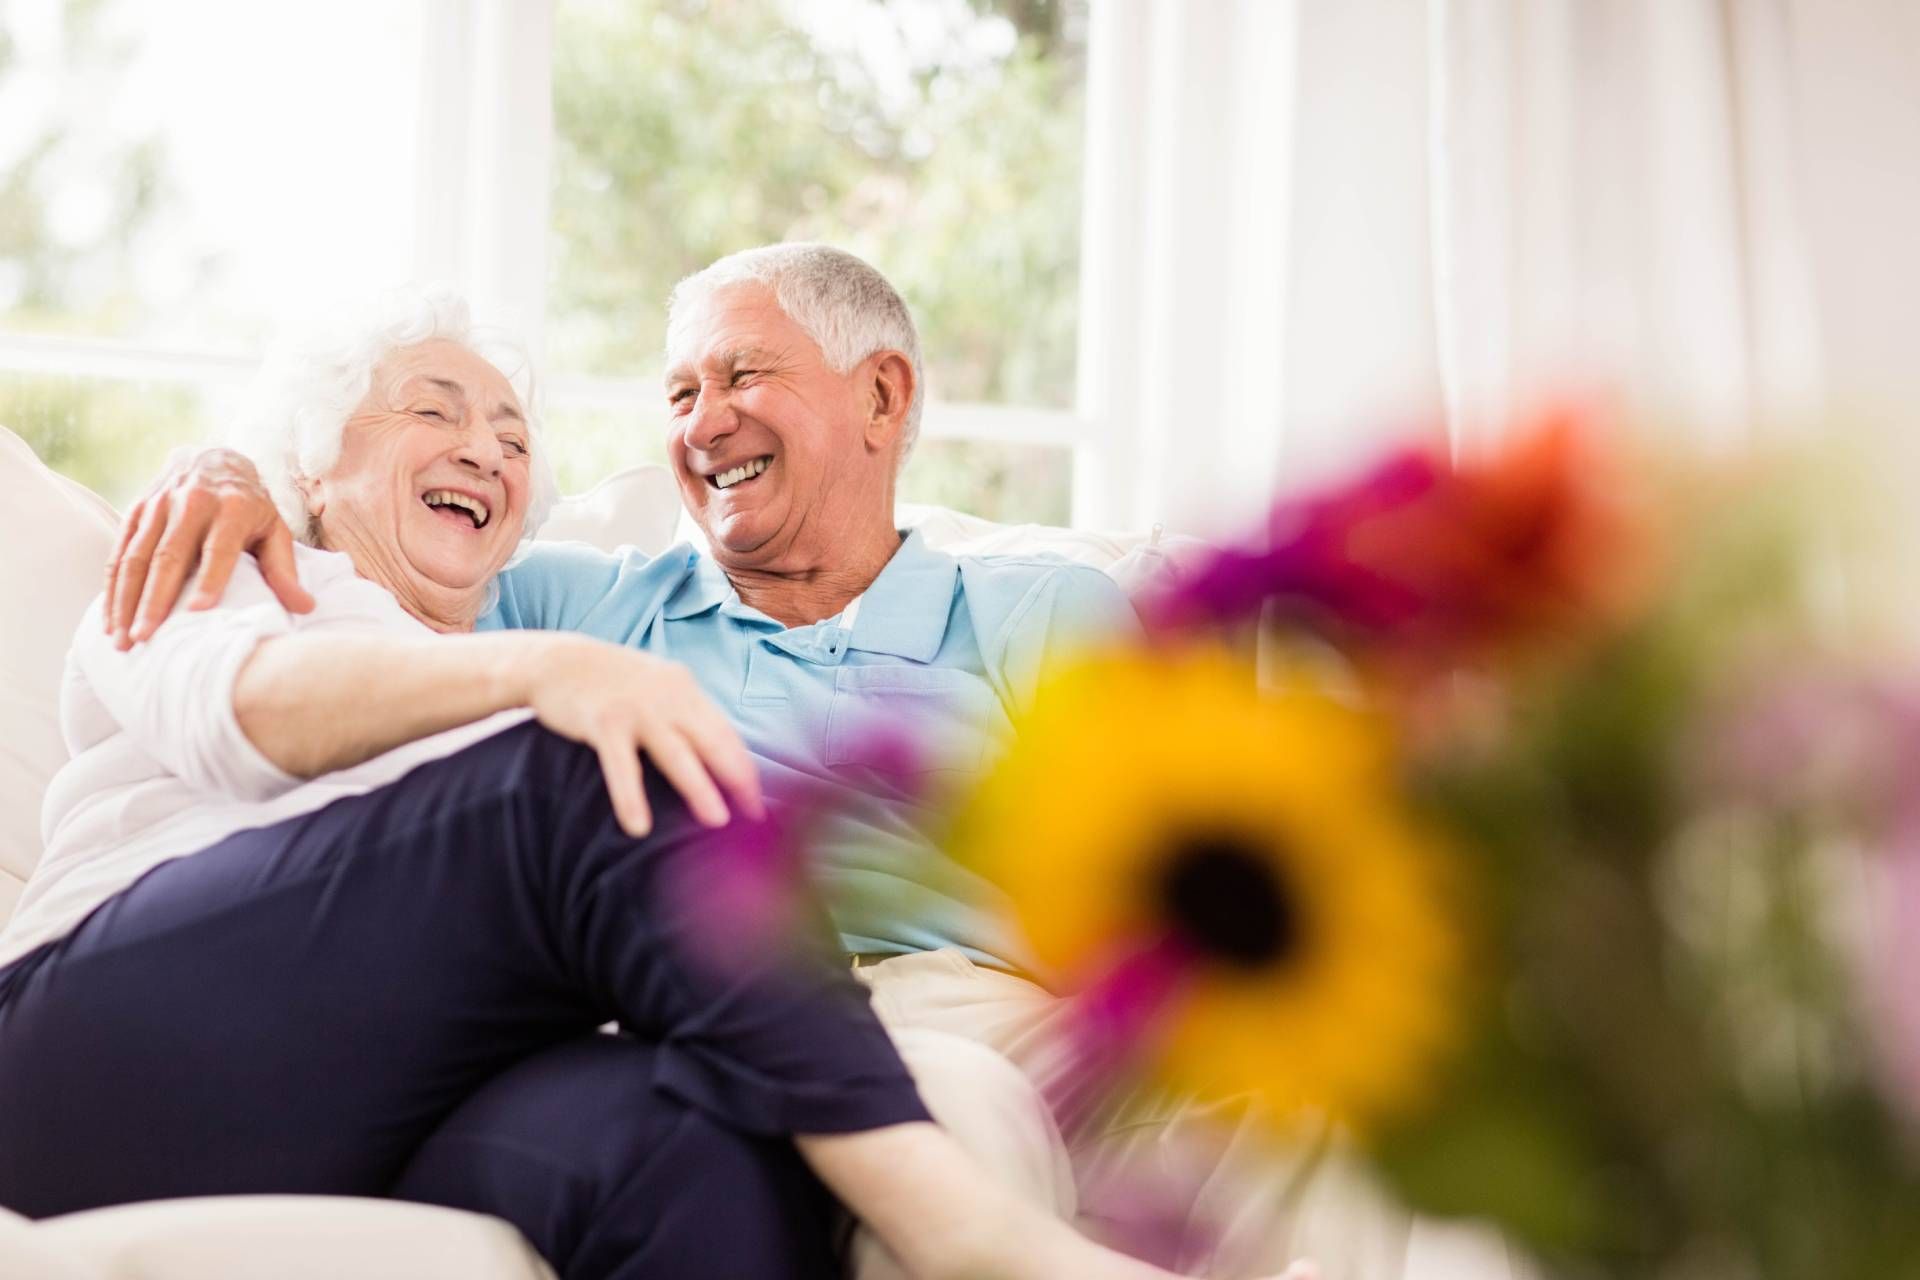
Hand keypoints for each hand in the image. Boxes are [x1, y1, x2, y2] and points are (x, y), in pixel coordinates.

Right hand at [106, 447, 314, 647]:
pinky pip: (119, 552)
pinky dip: (112, 588)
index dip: (209, 579)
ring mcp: (159, 505)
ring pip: (135, 556)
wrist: (214, 459)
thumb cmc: (251, 507)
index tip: (198, 613)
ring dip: (125, 600)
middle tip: (145, 638)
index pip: (219, 549)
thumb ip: (284, 568)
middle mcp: (192, 502)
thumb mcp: (275, 529)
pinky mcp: (136, 511)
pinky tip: (111, 620)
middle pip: (168, 556)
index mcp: (233, 508)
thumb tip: (305, 608)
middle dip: (154, 600)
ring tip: (122, 640)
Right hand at [523, 637, 764, 836]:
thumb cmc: (608, 682)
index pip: (726, 733)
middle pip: (713, 743)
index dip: (745, 767)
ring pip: (676, 754)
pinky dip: (631, 798)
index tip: (758, 800)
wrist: (555, 660)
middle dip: (738, 780)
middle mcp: (668, 697)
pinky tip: (639, 827)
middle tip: (754, 816)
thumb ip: (682, 713)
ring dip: (699, 788)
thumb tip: (713, 754)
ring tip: (716, 821)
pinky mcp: (604, 723)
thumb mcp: (654, 687)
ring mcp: (636, 709)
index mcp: (684, 690)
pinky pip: (622, 766)